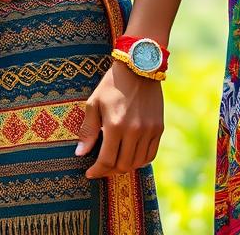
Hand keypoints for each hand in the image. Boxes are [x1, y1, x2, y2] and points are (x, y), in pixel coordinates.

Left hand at [76, 62, 162, 178]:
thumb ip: (88, 130)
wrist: (139, 66)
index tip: (90, 173)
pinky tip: (131, 157)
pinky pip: (150, 154)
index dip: (97, 171)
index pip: (106, 160)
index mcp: (115, 125)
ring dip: (125, 167)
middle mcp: (134, 131)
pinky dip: (140, 161)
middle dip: (109, 171)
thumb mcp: (94, 103)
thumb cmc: (112, 84)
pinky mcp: (159, 127)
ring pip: (137, 163)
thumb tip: (80, 154)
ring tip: (115, 163)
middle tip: (101, 168)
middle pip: (122, 165)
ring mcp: (149, 130)